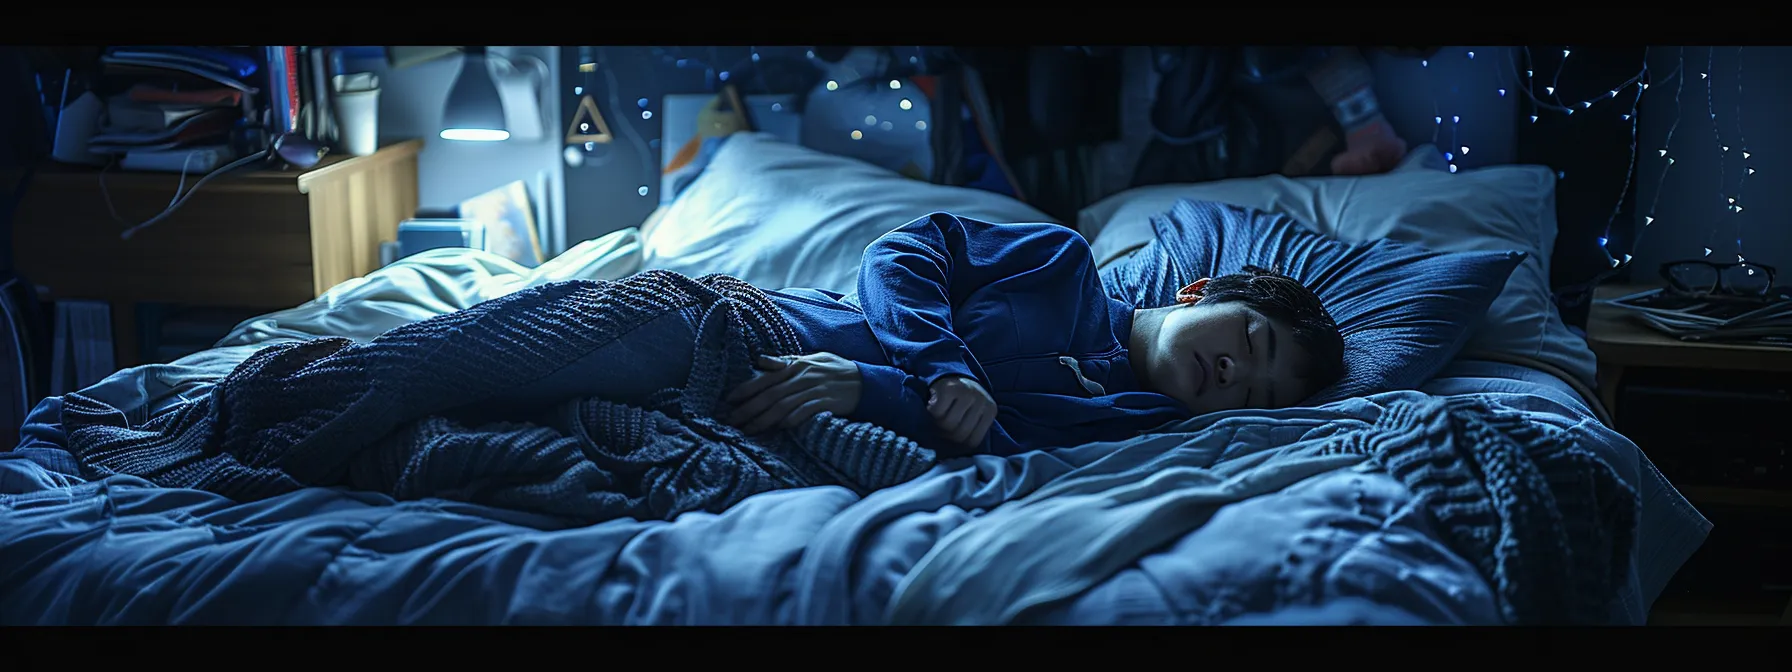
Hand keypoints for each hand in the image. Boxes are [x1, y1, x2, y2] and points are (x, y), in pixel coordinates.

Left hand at [725, 352, 861, 434]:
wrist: (865, 381)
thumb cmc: (834, 370)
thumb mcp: (811, 359)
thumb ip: (786, 361)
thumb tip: (760, 360)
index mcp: (796, 365)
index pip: (766, 377)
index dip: (746, 388)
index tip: (729, 399)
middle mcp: (803, 377)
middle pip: (770, 394)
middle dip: (749, 408)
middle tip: (732, 420)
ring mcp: (814, 390)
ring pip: (783, 406)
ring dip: (763, 419)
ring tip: (748, 430)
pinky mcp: (826, 403)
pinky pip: (804, 413)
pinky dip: (790, 420)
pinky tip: (778, 428)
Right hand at [928, 375, 995, 448]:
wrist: (949, 375)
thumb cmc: (961, 401)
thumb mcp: (973, 415)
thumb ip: (971, 431)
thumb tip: (958, 454)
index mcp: (990, 410)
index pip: (973, 441)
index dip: (958, 445)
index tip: (950, 438)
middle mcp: (981, 400)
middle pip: (959, 434)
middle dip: (946, 436)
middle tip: (940, 428)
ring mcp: (966, 392)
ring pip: (947, 425)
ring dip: (937, 424)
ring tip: (937, 417)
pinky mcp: (949, 388)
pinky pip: (937, 412)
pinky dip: (931, 413)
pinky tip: (933, 406)